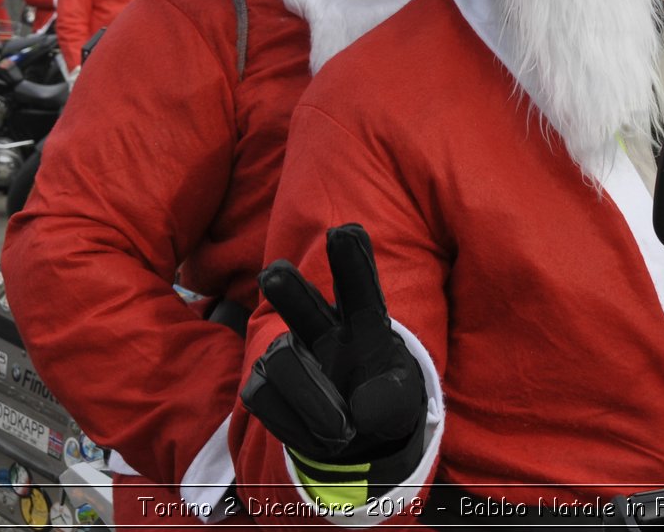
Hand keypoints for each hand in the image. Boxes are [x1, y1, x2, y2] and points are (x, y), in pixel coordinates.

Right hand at [240, 226, 424, 492]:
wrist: (353, 432)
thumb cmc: (381, 397)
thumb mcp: (400, 399)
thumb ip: (390, 399)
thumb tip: (363, 411)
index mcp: (362, 321)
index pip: (359, 288)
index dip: (353, 260)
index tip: (344, 231)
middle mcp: (321, 327)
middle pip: (302, 301)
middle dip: (289, 289)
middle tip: (275, 276)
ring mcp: (288, 353)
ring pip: (281, 357)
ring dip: (311, 395)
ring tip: (343, 428)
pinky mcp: (264, 383)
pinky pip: (266, 396)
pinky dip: (295, 422)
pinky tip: (320, 433)